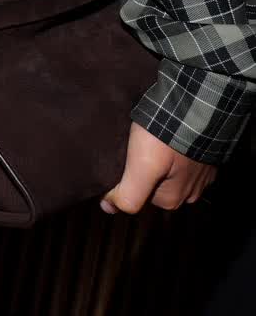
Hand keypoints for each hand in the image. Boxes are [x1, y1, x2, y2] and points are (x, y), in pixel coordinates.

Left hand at [101, 121, 215, 214]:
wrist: (199, 107)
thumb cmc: (167, 138)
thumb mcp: (143, 167)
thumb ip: (128, 194)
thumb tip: (108, 208)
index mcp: (171, 200)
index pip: (137, 193)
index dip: (126, 175)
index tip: (125, 155)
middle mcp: (189, 193)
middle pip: (153, 182)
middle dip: (143, 165)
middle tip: (138, 143)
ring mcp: (200, 174)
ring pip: (168, 169)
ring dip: (159, 154)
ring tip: (150, 135)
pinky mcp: (206, 155)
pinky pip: (183, 156)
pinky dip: (174, 146)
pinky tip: (167, 132)